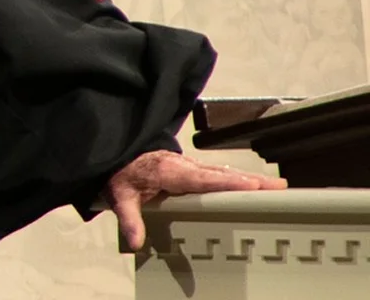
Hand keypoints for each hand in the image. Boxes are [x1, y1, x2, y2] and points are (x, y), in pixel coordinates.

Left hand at [103, 150, 284, 250]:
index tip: (250, 186)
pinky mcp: (194, 170)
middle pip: (222, 174)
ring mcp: (191, 167)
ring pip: (225, 173)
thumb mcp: (120, 197)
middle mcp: (185, 167)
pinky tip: (256, 185)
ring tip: (278, 186)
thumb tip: (136, 242)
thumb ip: (129, 219)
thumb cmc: (123, 176)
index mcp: (170, 172)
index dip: (226, 182)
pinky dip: (239, 179)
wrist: (119, 157)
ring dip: (250, 179)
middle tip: (279, 187)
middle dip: (250, 180)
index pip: (202, 179)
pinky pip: (220, 174)